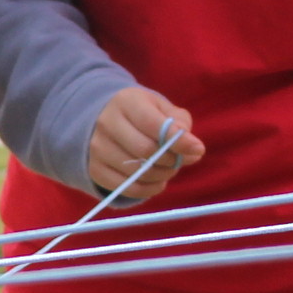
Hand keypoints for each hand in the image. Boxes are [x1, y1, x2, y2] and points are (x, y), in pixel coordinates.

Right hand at [86, 87, 203, 204]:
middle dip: (170, 160)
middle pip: (145, 151)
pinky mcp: (95, 169)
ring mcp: (97, 148)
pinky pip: (128, 188)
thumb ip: (180, 124)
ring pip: (138, 172)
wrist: (103, 119)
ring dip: (162, 175)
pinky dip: (149, 189)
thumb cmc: (141, 113)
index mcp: (126, 102)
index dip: (178, 140)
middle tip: (179, 160)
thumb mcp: (161, 108)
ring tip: (168, 169)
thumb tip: (194, 149)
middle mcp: (106, 123)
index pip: (154, 125)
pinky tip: (157, 181)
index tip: (197, 148)